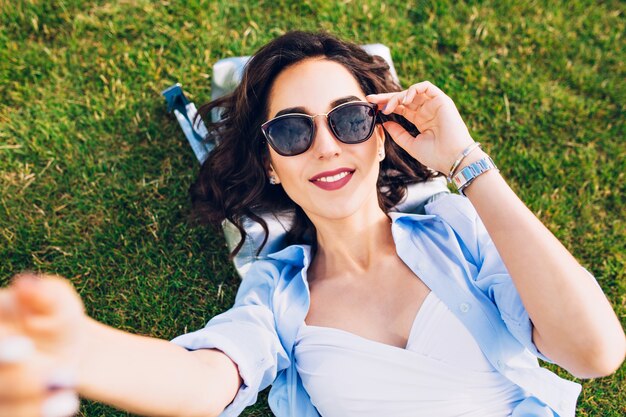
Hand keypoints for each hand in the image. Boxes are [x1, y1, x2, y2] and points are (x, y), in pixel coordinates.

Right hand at [0, 274, 85, 416]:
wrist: (65, 351)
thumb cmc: (54, 319)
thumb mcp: (56, 301)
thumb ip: (44, 293)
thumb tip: (27, 283)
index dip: (0, 347)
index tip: (24, 348)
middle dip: (17, 378)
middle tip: (54, 373)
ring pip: (1, 402)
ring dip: (29, 403)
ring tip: (66, 390)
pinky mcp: (7, 407)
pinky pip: (14, 415)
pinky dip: (38, 412)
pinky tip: (66, 402)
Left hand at [367, 81, 475, 173]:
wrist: (452, 159)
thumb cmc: (435, 155)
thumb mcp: (410, 145)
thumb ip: (398, 134)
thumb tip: (384, 124)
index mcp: (420, 120)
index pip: (400, 108)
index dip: (386, 105)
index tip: (372, 107)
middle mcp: (427, 110)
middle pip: (403, 98)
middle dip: (386, 97)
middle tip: (371, 99)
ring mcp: (434, 104)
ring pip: (412, 92)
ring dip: (397, 96)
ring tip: (388, 107)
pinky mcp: (442, 100)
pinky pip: (426, 87)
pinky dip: (413, 89)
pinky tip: (404, 100)